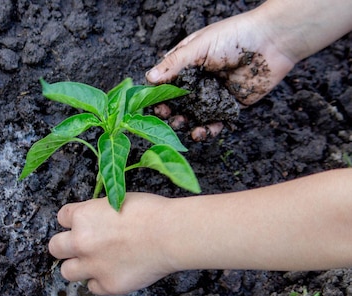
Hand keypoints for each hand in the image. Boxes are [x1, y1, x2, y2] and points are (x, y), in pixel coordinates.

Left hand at [48, 193, 178, 294]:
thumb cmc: (150, 212)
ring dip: (78, 267)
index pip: (62, 218)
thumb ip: (98, 214)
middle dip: (66, 247)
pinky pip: (92, 287)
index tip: (82, 225)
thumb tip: (95, 222)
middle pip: (55, 247)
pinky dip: (101, 282)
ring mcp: (92, 265)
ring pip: (67, 272)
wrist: (169, 234)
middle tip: (81, 247)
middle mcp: (80, 241)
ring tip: (95, 264)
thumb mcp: (116, 201)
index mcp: (82, 216)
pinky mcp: (107, 284)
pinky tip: (114, 272)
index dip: (73, 222)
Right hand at [146, 5, 295, 139]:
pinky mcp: (231, 105)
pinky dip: (208, 130)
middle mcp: (198, 80)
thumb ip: (174, 64)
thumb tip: (149, 78)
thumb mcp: (199, 46)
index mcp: (188, 63)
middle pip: (178, 102)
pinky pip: (216, 121)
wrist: (273, 41)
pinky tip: (201, 132)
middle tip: (167, 116)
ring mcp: (213, 94)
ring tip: (182, 126)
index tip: (153, 104)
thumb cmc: (234, 36)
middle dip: (169, 111)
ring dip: (185, 123)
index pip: (166, 82)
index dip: (158, 94)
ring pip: (194, 114)